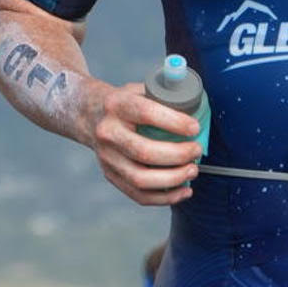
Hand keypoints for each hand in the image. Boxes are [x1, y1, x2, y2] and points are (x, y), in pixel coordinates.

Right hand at [92, 81, 201, 207]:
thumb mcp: (138, 89)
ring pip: (141, 179)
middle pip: (144, 152)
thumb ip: (163, 97)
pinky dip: (165, 197)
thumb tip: (197, 110)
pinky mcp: (111, 176)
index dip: (174, 123)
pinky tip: (184, 190)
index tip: (195, 128)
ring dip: (174, 179)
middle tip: (196, 151)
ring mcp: (107, 158)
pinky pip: (139, 195)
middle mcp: (108, 133)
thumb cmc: (123, 103)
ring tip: (193, 170)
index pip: (147, 114)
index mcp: (116, 105)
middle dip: (178, 155)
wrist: (89, 115)